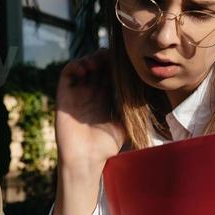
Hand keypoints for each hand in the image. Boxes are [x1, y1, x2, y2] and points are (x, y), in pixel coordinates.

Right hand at [53, 49, 126, 169]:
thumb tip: (150, 93)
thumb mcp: (125, 123)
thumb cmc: (106, 145)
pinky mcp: (64, 94)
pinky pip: (67, 73)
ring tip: (98, 62)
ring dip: (90, 58)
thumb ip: (133, 108)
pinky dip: (76, 65)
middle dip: (104, 57)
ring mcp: (77, 92)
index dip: (116, 63)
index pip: (110, 72)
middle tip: (112, 56)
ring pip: (82, 65)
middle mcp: (91, 92)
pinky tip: (86, 68)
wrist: (86, 158)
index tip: (125, 60)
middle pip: (97, 64)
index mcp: (105, 97)